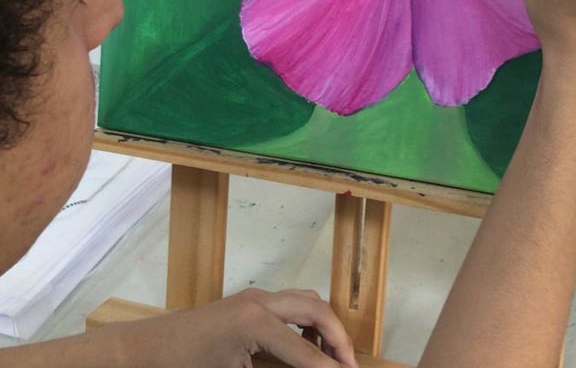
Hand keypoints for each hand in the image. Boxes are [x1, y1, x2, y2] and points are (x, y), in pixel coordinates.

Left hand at [112, 288, 358, 367]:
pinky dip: (305, 320)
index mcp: (256, 322)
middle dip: (338, 338)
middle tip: (349, 367)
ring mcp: (254, 297)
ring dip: (323, 324)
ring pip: (305, 300)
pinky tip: (304, 346)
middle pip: (316, 308)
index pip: (306, 352)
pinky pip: (289, 303)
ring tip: (331, 358)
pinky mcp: (247, 301)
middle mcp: (260, 301)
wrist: (143, 352)